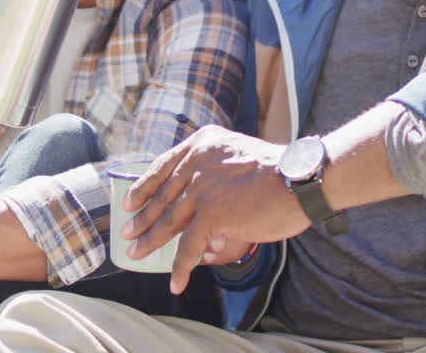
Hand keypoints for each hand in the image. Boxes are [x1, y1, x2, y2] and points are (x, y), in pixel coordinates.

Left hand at [121, 125, 310, 293]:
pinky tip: (176, 281)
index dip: (143, 187)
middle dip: (142, 218)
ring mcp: (201, 189)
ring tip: (137, 255)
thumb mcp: (236, 153)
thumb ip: (214, 167)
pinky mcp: (211, 215)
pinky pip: (189, 248)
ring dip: (150, 241)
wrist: (298, 177)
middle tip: (127, 233)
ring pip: (168, 221)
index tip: (129, 202)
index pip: (162, 166)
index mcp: (201, 144)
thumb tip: (197, 194)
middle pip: (162, 196)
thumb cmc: (277, 169)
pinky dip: (180, 268)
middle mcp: (196, 163)